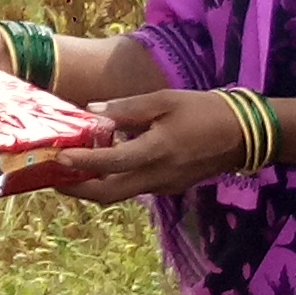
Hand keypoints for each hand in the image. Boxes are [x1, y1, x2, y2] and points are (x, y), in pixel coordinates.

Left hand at [60, 88, 252, 202]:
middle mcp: (156, 176)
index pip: (111, 163)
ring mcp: (162, 186)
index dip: (82, 163)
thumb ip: (128, 108)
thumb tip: (93, 111)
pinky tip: (104, 163)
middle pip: (108, 194)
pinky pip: (134, 187)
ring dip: (93, 186)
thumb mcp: (165, 100)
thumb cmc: (203, 110)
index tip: (58, 157)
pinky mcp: (168, 187)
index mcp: (156, 151)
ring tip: (71, 170)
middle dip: (77, 190)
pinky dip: (113, 180)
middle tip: (53, 177)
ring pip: (119, 194)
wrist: (242, 135)